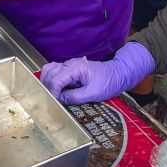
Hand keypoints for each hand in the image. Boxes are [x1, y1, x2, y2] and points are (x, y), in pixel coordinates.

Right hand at [39, 42, 155, 104]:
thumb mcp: (92, 94)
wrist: (118, 74)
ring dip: (47, 82)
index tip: (54, 102)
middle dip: (48, 87)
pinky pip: (55, 70)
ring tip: (50, 94)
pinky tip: (53, 88)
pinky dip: (51, 78)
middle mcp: (69, 64)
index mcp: (75, 68)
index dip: (53, 92)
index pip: (56, 79)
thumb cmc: (108, 83)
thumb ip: (74, 97)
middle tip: (50, 100)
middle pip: (49, 73)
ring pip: (49, 70)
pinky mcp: (70, 69)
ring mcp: (69, 65)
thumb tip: (59, 100)